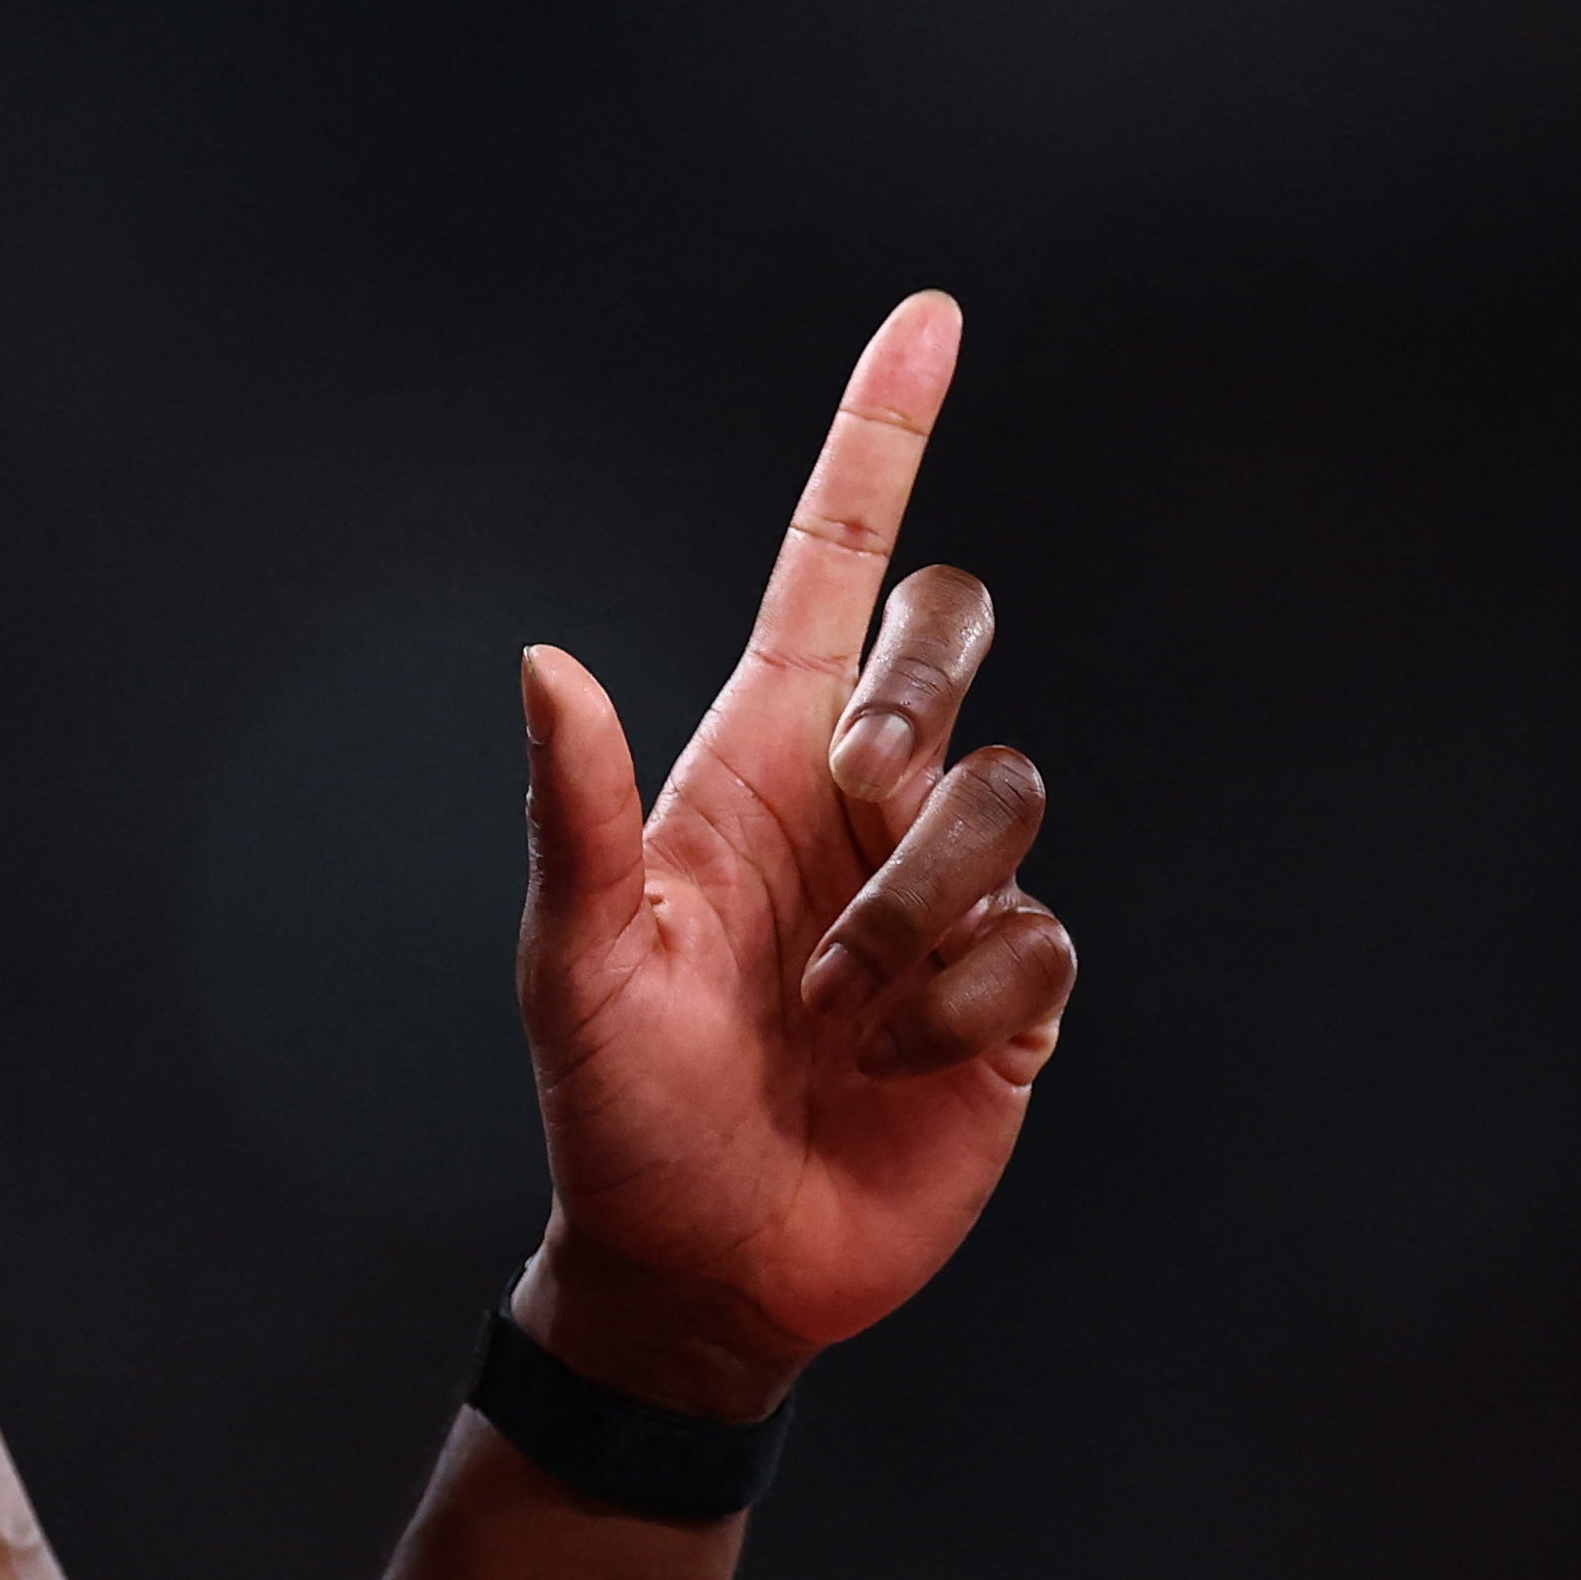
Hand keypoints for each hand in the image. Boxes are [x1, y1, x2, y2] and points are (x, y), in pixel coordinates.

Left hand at [508, 292, 1072, 1414]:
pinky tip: (899, 1062)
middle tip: (852, 802)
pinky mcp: (1014, 990)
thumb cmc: (618, 1106)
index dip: (878, 437)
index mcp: (752, 759)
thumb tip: (540, 662)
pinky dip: (962, 1005)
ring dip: (909, 911)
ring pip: (1005, 796)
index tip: (928, 316)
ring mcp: (943, 891)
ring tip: (834, 1006)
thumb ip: (571, 815)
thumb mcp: (571, 964)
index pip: (829, 566)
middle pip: (950, 635)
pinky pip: (1040, 940)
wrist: (705, 1263)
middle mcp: (859, 802)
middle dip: (918, 689)